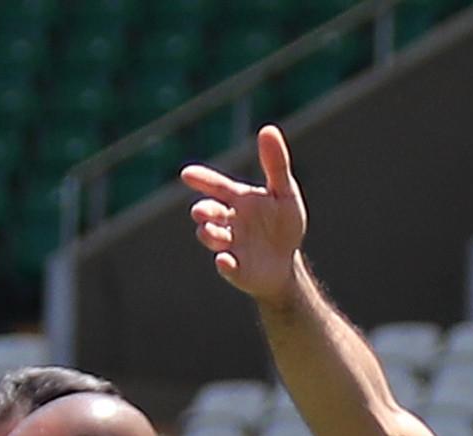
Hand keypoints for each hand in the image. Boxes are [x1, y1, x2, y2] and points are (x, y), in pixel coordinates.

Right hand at [183, 122, 310, 308]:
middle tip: (202, 212)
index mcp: (238, 200)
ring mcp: (230, 245)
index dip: (202, 180)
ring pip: (212, 237)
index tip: (187, 174)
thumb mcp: (284, 192)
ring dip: (210, 234)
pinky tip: (225, 260)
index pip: (217, 186)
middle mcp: (229, 220)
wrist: (285, 261)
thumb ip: (276, 164)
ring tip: (213, 232)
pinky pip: (227, 266)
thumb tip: (268, 129)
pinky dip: (224, 263)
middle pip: (209, 212)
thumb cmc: (282, 223)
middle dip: (204, 211)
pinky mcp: (235, 268)